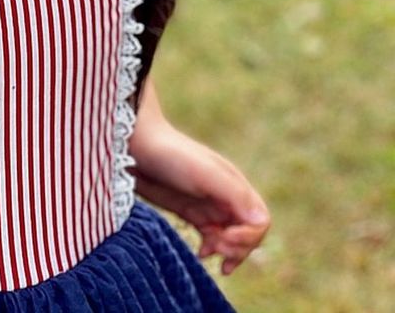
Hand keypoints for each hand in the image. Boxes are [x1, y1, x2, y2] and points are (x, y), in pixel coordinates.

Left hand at [131, 122, 270, 275]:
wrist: (138, 146)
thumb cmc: (172, 156)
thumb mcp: (205, 174)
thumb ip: (234, 195)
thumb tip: (261, 222)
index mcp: (235, 185)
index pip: (259, 221)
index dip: (248, 236)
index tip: (224, 237)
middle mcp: (226, 196)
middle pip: (248, 233)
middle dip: (238, 247)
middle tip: (216, 248)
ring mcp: (208, 204)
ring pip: (231, 238)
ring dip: (226, 250)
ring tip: (208, 252)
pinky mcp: (191, 212)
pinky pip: (212, 237)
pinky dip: (211, 249)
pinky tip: (200, 253)